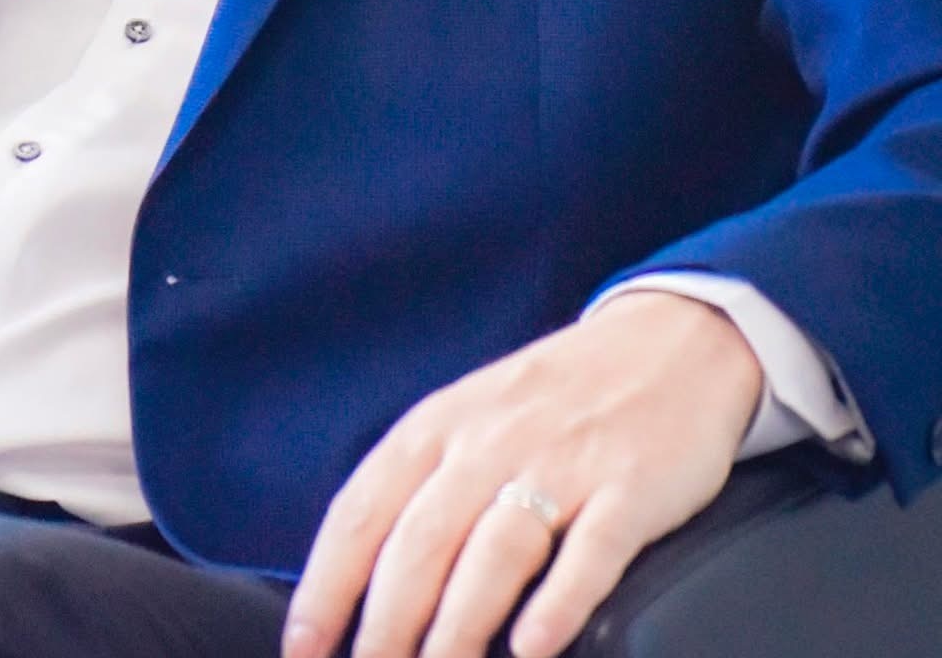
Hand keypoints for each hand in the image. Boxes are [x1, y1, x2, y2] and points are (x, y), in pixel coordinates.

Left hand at [283, 289, 763, 657]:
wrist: (667, 343)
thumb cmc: (552, 400)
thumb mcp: (468, 420)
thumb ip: (421, 487)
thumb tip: (362, 579)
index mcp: (437, 428)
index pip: (363, 511)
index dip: (327, 583)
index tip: (302, 643)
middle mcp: (488, 444)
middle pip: (420, 543)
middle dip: (385, 624)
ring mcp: (560, 465)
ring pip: (493, 553)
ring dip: (457, 626)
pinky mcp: (629, 488)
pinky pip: (589, 551)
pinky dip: (558, 603)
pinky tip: (532, 647)